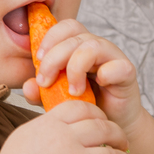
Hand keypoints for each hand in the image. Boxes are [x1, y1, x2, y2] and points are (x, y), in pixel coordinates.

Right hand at [0, 99, 135, 153]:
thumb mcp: (23, 137)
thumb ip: (46, 125)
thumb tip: (63, 119)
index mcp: (50, 124)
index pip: (84, 107)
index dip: (99, 114)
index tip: (103, 123)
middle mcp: (65, 139)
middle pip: (105, 127)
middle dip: (119, 135)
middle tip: (122, 143)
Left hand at [23, 19, 143, 132]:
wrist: (110, 126)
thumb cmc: (85, 106)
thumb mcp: (55, 99)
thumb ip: (41, 92)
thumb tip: (27, 86)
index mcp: (78, 47)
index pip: (64, 28)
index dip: (49, 39)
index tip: (37, 61)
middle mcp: (96, 47)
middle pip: (74, 35)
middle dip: (54, 57)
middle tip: (46, 81)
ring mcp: (112, 57)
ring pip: (92, 46)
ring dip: (76, 67)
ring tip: (72, 91)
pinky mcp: (127, 72)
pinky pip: (118, 65)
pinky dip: (106, 74)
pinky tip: (98, 86)